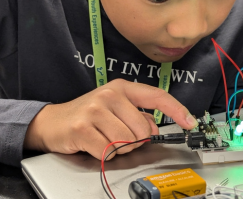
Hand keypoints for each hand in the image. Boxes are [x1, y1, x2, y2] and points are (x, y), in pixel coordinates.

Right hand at [24, 79, 197, 159]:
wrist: (53, 122)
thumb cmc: (87, 115)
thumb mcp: (114, 109)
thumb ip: (137, 115)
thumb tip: (154, 128)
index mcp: (121, 88)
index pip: (156, 96)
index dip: (176, 109)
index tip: (190, 121)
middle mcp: (109, 95)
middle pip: (142, 130)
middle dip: (134, 141)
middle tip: (117, 137)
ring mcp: (95, 110)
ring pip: (126, 142)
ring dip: (118, 148)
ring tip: (104, 139)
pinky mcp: (83, 128)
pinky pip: (108, 151)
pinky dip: (104, 154)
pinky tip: (94, 144)